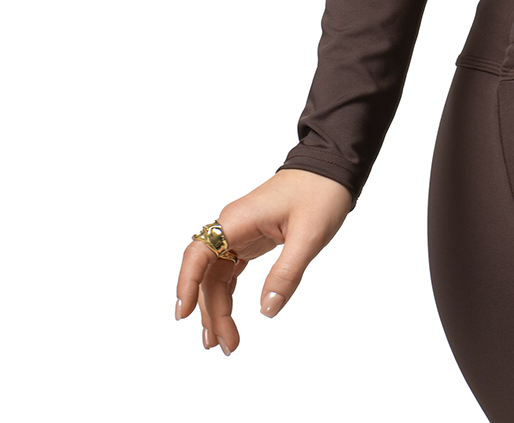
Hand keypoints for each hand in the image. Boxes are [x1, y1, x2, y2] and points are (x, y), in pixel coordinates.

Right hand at [172, 167, 354, 353]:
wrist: (330, 168)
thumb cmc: (320, 194)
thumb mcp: (308, 236)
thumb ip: (287, 273)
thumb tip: (267, 310)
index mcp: (236, 222)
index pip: (198, 255)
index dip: (186, 285)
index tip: (183, 314)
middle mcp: (231, 228)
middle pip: (207, 275)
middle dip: (211, 312)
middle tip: (224, 345)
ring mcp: (239, 234)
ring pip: (216, 277)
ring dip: (217, 308)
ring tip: (223, 342)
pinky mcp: (250, 239)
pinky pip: (229, 271)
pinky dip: (227, 295)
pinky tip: (227, 316)